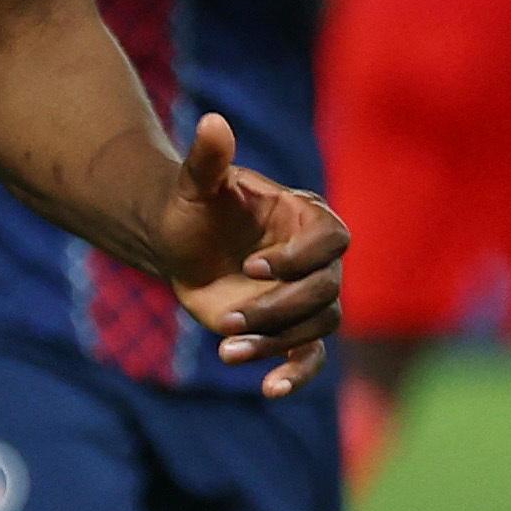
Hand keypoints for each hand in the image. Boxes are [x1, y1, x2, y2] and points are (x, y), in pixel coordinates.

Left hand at [154, 114, 347, 397]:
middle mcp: (317, 259)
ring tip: (228, 350)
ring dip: (276, 342)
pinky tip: (269, 390)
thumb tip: (213, 121)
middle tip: (230, 317)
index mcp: (306, 216)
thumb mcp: (195, 183)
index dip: (299, 257)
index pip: (331, 239)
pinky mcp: (290, 329)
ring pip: (316, 327)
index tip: (252, 266)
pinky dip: (294, 374)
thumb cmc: (192, 205)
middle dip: (280, 307)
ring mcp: (307, 296)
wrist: (179, 241)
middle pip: (325, 291)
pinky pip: (309, 356)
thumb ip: (209, 158)